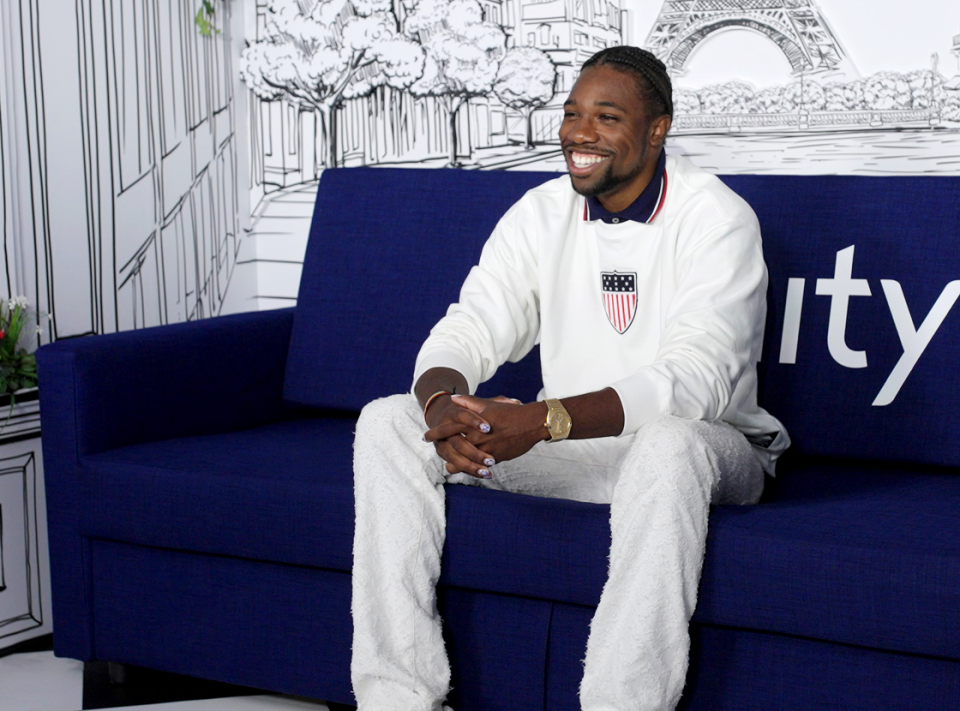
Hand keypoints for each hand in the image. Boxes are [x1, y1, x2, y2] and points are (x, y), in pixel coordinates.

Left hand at [424, 394, 545, 477]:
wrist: (532, 424)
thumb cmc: (510, 412)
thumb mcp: (488, 404)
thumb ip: (469, 402)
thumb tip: (454, 398)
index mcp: (472, 424)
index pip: (448, 429)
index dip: (435, 433)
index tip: (425, 437)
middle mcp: (477, 438)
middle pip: (453, 450)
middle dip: (444, 453)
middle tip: (438, 454)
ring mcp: (486, 450)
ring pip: (464, 462)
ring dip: (456, 464)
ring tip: (450, 467)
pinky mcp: (495, 458)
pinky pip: (479, 467)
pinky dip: (473, 468)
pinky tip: (470, 469)